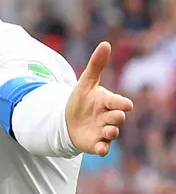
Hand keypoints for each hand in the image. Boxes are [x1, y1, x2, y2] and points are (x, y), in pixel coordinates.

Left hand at [66, 42, 133, 156]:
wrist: (69, 120)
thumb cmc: (82, 100)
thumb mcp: (86, 82)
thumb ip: (96, 65)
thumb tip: (105, 44)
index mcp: (108, 102)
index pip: (118, 102)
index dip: (121, 103)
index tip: (125, 104)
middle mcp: (109, 117)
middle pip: (116, 118)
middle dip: (116, 117)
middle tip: (116, 116)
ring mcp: (104, 131)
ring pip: (112, 133)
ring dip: (111, 133)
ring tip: (109, 131)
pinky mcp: (96, 143)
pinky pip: (102, 148)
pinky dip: (102, 149)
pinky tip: (100, 149)